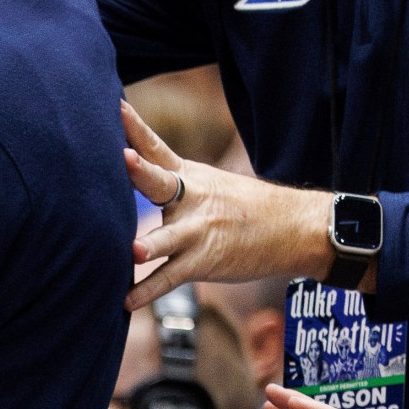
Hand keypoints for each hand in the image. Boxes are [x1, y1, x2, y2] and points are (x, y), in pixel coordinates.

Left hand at [122, 101, 335, 309]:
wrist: (293, 228)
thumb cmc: (242, 206)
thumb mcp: (208, 182)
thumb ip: (170, 178)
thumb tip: (129, 164)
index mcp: (189, 176)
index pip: (157, 147)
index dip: (136, 128)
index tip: (116, 106)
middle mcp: (191, 200)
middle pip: (160, 182)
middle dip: (141, 171)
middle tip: (123, 158)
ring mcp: (197, 232)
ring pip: (167, 238)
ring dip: (150, 245)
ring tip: (133, 252)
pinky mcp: (202, 262)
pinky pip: (170, 279)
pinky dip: (147, 292)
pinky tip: (126, 301)